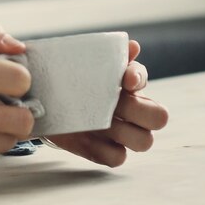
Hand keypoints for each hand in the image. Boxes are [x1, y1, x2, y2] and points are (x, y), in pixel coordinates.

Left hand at [44, 40, 167, 167]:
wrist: (46, 102)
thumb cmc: (71, 77)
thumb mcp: (83, 62)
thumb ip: (107, 53)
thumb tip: (132, 47)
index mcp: (127, 82)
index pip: (143, 78)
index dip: (138, 78)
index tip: (126, 80)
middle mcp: (133, 109)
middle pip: (159, 116)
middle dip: (138, 109)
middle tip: (115, 103)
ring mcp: (121, 133)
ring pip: (144, 141)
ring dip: (123, 131)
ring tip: (99, 121)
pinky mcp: (105, 151)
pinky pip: (117, 158)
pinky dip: (105, 150)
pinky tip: (88, 137)